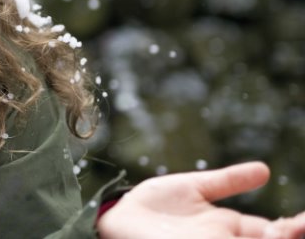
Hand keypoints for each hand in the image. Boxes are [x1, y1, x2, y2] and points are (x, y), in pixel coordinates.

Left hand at [97, 161, 304, 238]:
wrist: (117, 218)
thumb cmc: (153, 207)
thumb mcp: (194, 188)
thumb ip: (227, 181)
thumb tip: (264, 170)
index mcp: (228, 228)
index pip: (272, 232)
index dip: (292, 227)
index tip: (303, 220)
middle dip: (290, 235)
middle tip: (299, 226)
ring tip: (286, 231)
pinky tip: (264, 234)